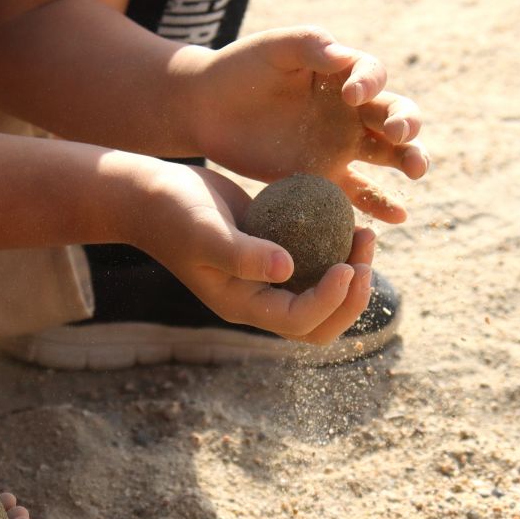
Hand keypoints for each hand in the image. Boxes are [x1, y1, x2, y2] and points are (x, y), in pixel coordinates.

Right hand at [132, 161, 376, 343]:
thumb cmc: (172, 212)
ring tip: (366, 235)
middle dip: (351, 297)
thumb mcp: (204, 231)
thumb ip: (242, 253)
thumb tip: (288, 270)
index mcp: (243, 305)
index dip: (330, 302)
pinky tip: (350, 221)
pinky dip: (338, 250)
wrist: (152, 194)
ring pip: (325, 294)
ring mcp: (268, 279)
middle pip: (320, 323)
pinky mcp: (275, 253)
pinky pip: (317, 263)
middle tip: (365, 257)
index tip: (347, 266)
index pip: (299, 321)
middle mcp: (260, 299)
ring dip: (353, 273)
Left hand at [192, 26, 429, 222]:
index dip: (370, 84)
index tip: (350, 95)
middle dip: (407, 125)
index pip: (372, 75)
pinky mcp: (324, 178)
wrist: (209, 108)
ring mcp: (341, 146)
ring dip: (408, 160)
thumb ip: (308, 45)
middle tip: (402, 135)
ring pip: (388, 154)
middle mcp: (350, 110)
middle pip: (395, 116)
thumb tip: (343, 56)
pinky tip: (399, 216)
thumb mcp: (273, 48)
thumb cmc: (242, 68)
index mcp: (342, 74)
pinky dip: (381, 204)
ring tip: (416, 170)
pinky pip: (359, 193)